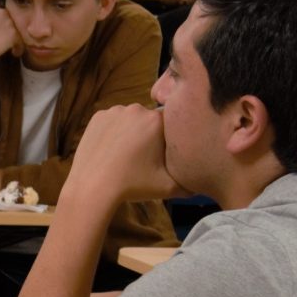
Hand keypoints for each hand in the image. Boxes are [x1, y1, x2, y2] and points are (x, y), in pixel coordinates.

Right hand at [0, 5, 20, 64]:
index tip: (2, 33)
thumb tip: (6, 25)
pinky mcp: (13, 34)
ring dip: (16, 40)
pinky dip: (18, 48)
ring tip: (11, 48)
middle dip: (12, 31)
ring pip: (19, 32)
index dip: (5, 24)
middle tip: (7, 41)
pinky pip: (21, 42)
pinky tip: (14, 53)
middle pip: (14, 22)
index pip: (6, 14)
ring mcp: (9, 22)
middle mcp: (3, 12)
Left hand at [65, 105, 184, 208]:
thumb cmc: (133, 185)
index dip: (169, 138)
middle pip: (150, 119)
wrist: (93, 187)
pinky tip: (111, 150)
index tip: (162, 154)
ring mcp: (115, 111)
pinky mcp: (97, 116)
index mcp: (157, 120)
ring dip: (131, 132)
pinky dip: (113, 131)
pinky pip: (112, 120)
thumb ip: (191, 182)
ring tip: (125, 155)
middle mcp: (137, 109)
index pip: (172, 122)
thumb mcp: (169, 187)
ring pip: (131, 119)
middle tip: (143, 158)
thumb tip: (204, 183)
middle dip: (150, 135)